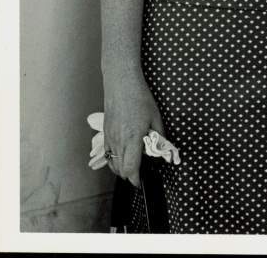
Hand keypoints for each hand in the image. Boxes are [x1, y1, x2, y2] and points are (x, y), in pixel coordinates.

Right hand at [102, 70, 164, 186]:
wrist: (121, 85)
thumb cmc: (140, 98)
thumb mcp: (155, 117)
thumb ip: (159, 135)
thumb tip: (161, 148)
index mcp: (132, 139)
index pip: (130, 168)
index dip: (135, 179)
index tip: (140, 182)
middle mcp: (118, 141)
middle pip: (120, 170)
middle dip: (129, 175)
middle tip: (138, 174)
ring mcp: (109, 138)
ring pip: (112, 163)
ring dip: (120, 169)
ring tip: (131, 165)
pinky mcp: (105, 133)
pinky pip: (108, 153)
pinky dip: (113, 159)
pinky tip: (122, 154)